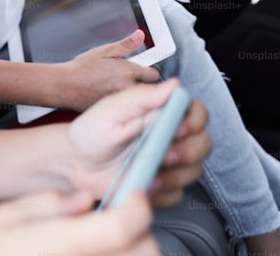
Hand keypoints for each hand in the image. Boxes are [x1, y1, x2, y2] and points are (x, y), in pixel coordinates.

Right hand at [0, 189, 156, 255]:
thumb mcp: (4, 217)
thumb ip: (47, 203)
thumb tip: (83, 201)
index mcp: (61, 245)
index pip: (124, 226)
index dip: (137, 206)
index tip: (132, 195)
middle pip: (145, 251)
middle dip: (139, 231)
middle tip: (117, 222)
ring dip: (132, 252)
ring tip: (103, 244)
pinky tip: (95, 254)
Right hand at [58, 30, 160, 110]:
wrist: (65, 86)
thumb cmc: (81, 69)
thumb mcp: (103, 51)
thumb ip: (125, 44)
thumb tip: (139, 35)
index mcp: (128, 72)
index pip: (153, 74)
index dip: (149, 70)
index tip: (144, 68)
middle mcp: (128, 88)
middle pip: (147, 88)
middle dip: (141, 82)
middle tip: (127, 76)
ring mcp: (122, 101)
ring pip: (137, 98)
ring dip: (132, 92)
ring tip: (115, 85)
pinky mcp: (115, 109)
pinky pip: (125, 106)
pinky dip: (121, 101)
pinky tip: (109, 94)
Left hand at [63, 80, 209, 206]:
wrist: (75, 163)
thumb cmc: (91, 132)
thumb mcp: (111, 109)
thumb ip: (143, 97)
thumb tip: (174, 84)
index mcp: (162, 114)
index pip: (198, 113)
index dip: (194, 122)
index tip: (178, 128)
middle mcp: (171, 138)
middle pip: (204, 144)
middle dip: (188, 152)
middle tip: (163, 155)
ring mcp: (169, 165)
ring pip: (194, 171)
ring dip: (173, 175)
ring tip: (145, 172)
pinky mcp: (163, 188)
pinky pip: (176, 195)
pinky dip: (162, 194)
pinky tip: (142, 185)